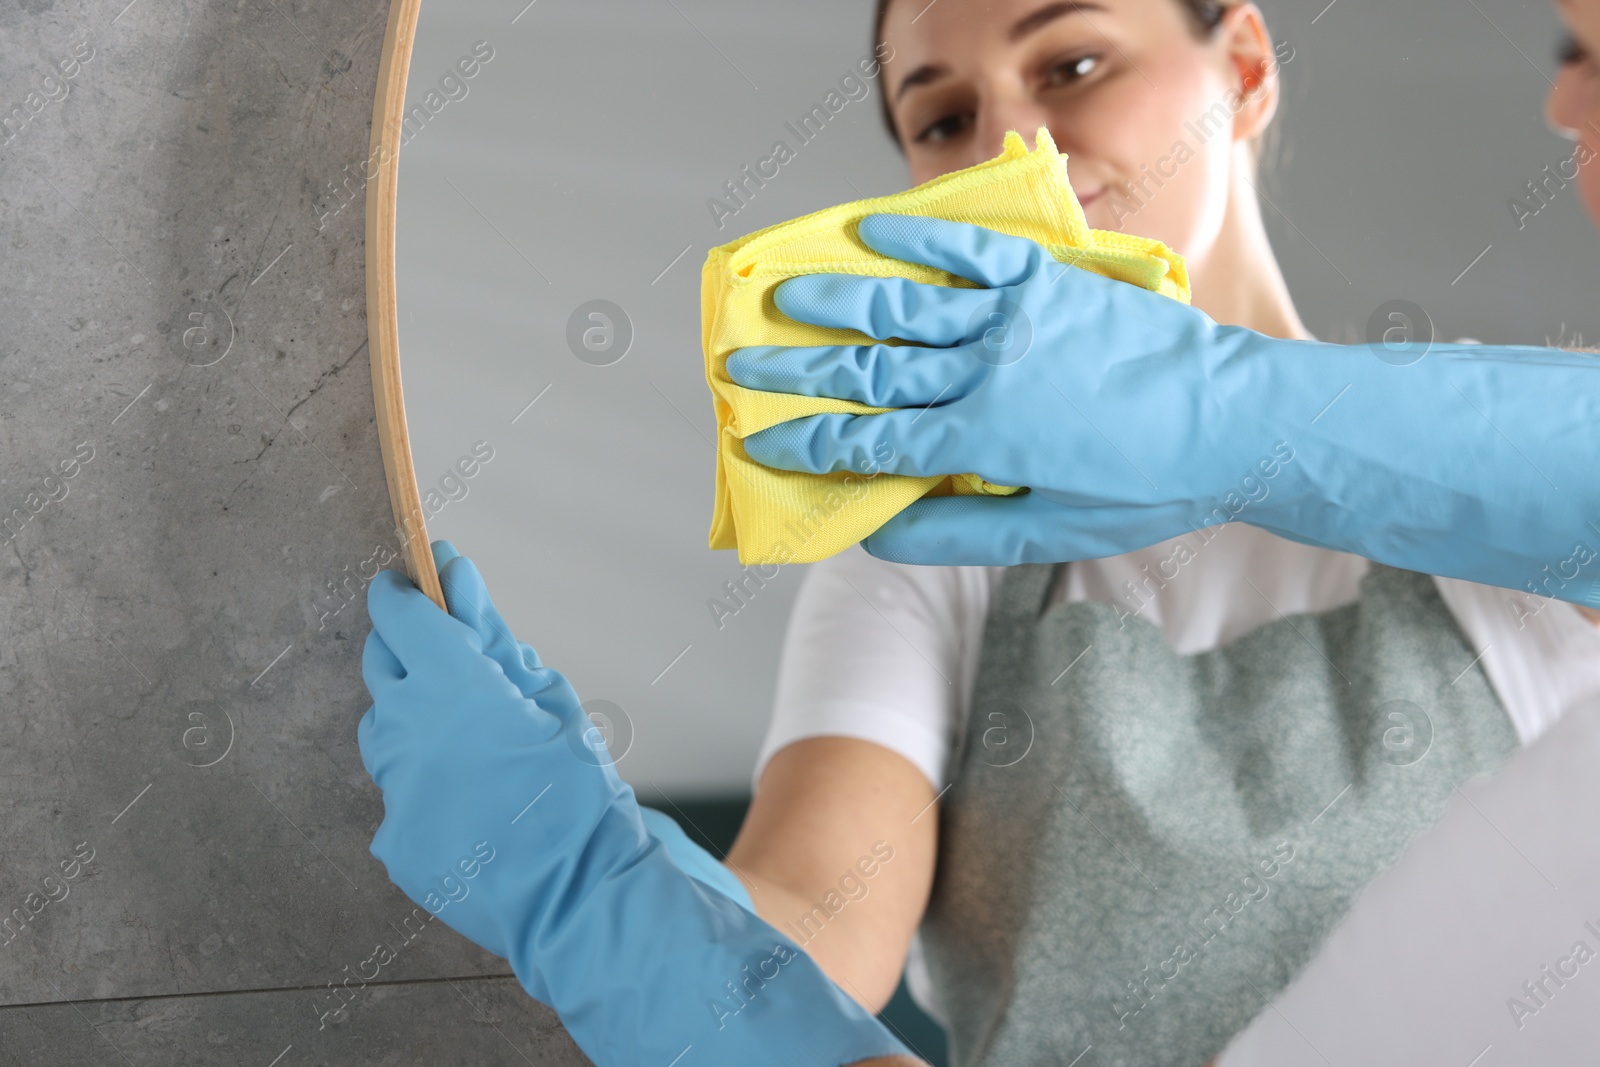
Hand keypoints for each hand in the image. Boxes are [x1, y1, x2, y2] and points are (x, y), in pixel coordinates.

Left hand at [359, 540, 913, 1065]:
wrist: (586, 899)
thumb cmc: (583, 795)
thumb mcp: (552, 699)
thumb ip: (493, 637)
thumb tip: (455, 577)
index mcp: (452, 688)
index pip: (397, 616)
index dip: (404, 595)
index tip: (414, 587)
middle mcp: (407, 735)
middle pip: (383, 669)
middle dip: (413, 656)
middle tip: (459, 664)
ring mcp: (394, 793)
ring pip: (384, 732)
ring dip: (416, 721)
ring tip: (478, 745)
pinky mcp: (395, 841)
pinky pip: (398, 792)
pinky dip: (427, 784)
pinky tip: (476, 798)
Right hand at [726, 212, 1283, 563]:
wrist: (1234, 421)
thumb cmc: (1145, 489)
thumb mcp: (1050, 535)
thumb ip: (955, 534)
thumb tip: (875, 532)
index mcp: (983, 443)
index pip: (871, 444)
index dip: (808, 445)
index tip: (758, 440)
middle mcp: (986, 374)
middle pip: (870, 372)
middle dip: (798, 373)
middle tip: (740, 365)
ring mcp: (1016, 319)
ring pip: (906, 307)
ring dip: (837, 301)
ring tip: (783, 294)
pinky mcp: (1049, 280)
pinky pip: (973, 251)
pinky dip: (919, 237)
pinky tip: (872, 229)